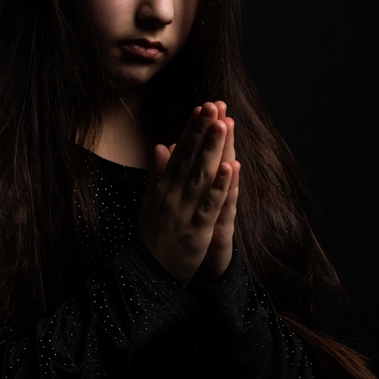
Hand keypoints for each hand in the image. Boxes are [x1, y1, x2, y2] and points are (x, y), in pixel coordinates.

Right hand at [138, 103, 234, 285]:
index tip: (202, 106)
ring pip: (201, 175)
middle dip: (203, 130)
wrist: (148, 274)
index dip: (192, 129)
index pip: (180, 152)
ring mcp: (184, 210)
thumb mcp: (150, 201)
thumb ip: (157, 174)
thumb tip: (161, 145)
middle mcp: (173, 194)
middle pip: (191, 157)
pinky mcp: (197, 229)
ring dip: (213, 149)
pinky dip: (220, 186)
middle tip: (214, 105)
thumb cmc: (152, 237)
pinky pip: (210, 204)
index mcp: (164, 187)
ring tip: (223, 125)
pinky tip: (231, 167)